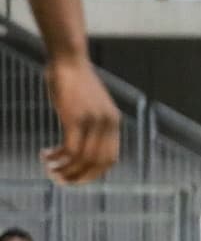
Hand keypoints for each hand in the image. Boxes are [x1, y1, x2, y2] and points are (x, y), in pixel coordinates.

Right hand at [43, 55, 120, 184]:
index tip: (75, 178)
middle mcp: (108, 124)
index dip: (93, 173)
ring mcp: (93, 121)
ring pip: (82, 160)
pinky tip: (46, 156)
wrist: (69, 60)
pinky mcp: (75, 118)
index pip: (110, 159)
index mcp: (114, 123)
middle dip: (78, 177)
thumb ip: (92, 124)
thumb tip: (83, 146)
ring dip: (65, 170)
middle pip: (98, 164)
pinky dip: (58, 158)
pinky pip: (70, 149)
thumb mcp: (90, 105)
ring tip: (49, 169)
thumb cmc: (75, 82)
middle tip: (59, 180)